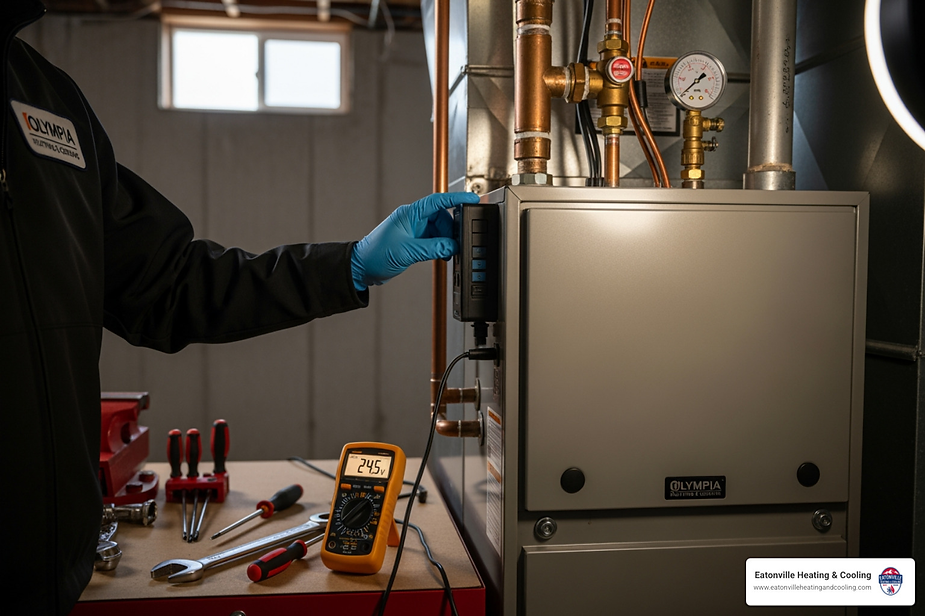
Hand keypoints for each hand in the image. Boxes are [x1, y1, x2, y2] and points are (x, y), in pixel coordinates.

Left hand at [351, 192, 479, 290]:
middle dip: (450, 230)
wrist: (362, 268)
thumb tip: (453, 246)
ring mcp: (414, 230)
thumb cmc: (376, 255)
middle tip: (455, 243)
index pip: (438, 201)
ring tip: (446, 253)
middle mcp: (413, 219)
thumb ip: (433, 248)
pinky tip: (441, 255)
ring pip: (439, 230)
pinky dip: (440, 247)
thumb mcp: (408, 252)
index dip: (456, 198)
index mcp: (410, 214)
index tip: (472, 198)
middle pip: (442, 217)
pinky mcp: (414, 241)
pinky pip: (434, 240)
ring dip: (445, 241)